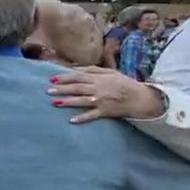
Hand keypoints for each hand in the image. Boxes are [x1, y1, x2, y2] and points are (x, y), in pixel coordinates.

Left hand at [47, 66, 165, 122]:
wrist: (140, 98)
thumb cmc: (124, 83)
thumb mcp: (110, 72)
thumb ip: (93, 70)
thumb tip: (74, 68)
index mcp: (100, 78)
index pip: (78, 77)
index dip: (65, 78)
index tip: (52, 79)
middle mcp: (99, 89)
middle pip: (77, 88)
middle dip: (62, 89)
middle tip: (48, 90)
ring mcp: (102, 101)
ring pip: (82, 101)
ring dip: (68, 102)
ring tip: (55, 102)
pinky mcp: (105, 112)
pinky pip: (92, 115)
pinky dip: (82, 118)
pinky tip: (71, 120)